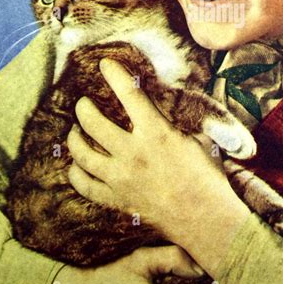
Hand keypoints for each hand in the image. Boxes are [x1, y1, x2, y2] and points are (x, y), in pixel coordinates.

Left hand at [67, 58, 250, 274]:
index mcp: (156, 133)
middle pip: (93, 123)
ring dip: (75, 137)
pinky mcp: (116, 199)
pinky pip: (84, 184)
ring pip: (82, 153)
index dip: (114, 75)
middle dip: (84, 108)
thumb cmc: (207, 177)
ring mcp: (120, 178)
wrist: (206, 218)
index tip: (104, 64)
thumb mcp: (198, 139)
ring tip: (76, 131)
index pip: (129, 94)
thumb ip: (179, 122)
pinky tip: (77, 165)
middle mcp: (133, 153)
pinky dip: (76, 172)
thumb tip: (171, 107)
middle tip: (84, 104)